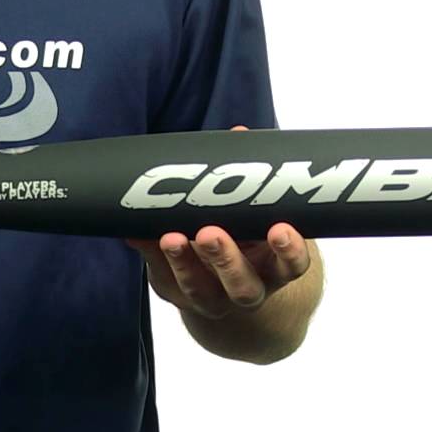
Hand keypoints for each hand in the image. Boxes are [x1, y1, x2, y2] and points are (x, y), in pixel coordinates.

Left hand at [126, 126, 312, 319]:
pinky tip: (137, 233)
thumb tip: (239, 133)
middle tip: (209, 232)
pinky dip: (150, 254)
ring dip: (182, 263)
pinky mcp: (177, 293)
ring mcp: (212, 298)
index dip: (289, 250)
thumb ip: (251, 176)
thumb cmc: (247, 235)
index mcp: (276, 267)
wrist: (227, 284)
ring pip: (200, 290)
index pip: (293, 265)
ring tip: (170, 236)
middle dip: (225, 259)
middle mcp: (248, 288)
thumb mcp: (257, 213)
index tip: (280, 229)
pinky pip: (163, 278)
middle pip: (242, 285)